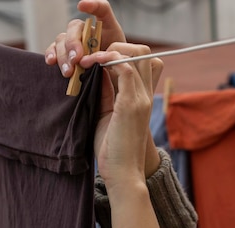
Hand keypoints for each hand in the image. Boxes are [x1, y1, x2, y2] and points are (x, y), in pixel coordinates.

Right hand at [45, 0, 124, 76]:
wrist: (109, 79)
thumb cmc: (113, 64)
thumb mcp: (121, 53)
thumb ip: (114, 42)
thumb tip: (100, 33)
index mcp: (100, 28)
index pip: (98, 10)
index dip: (92, 5)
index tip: (82, 7)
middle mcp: (83, 32)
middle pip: (73, 29)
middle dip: (73, 44)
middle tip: (76, 58)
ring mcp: (72, 43)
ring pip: (62, 41)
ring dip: (64, 55)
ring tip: (69, 70)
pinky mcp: (64, 54)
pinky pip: (53, 51)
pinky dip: (51, 55)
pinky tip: (51, 61)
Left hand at [79, 43, 163, 190]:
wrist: (123, 175)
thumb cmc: (113, 152)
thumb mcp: (106, 116)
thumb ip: (105, 94)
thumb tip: (93, 74)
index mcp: (142, 98)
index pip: (142, 62)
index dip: (120, 53)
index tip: (96, 61)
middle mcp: (146, 94)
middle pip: (143, 51)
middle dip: (116, 46)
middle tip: (92, 57)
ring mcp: (141, 98)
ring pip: (135, 54)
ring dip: (108, 50)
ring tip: (88, 60)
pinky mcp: (131, 104)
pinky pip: (124, 67)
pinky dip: (107, 60)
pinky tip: (91, 65)